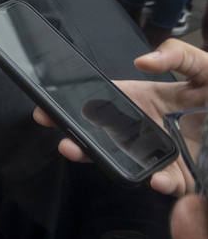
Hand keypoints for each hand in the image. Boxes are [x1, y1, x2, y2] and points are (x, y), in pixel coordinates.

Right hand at [33, 37, 205, 195]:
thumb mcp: (205, 65)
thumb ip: (177, 55)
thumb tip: (141, 63)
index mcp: (149, 99)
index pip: (103, 103)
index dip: (74, 107)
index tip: (47, 112)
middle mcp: (150, 128)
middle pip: (107, 139)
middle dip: (82, 144)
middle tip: (66, 144)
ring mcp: (167, 153)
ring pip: (132, 164)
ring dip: (113, 166)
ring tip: (105, 164)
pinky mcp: (189, 175)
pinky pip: (172, 183)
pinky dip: (164, 184)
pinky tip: (159, 180)